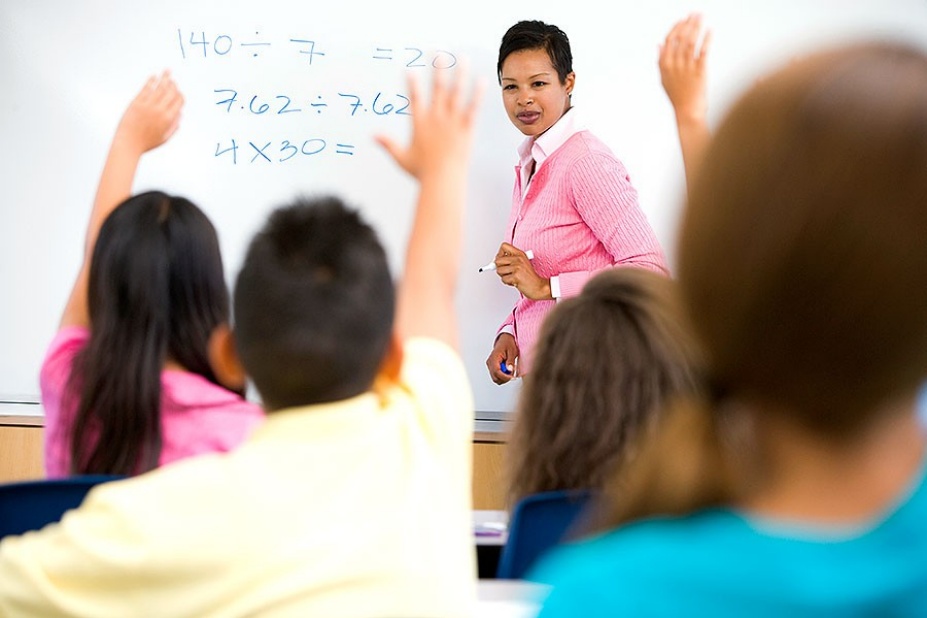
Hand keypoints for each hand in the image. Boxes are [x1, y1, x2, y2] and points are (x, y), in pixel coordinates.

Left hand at [114, 70, 183, 156]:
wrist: (128, 143)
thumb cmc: (146, 143)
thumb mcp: (165, 138)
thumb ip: (174, 126)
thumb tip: (180, 115)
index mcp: (168, 119)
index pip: (178, 102)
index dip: (180, 95)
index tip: (179, 90)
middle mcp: (159, 110)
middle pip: (170, 92)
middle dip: (173, 84)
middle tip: (174, 78)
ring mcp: (148, 105)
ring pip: (159, 88)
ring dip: (164, 78)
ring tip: (167, 71)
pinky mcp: (136, 103)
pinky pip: (146, 89)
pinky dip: (150, 81)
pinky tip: (154, 76)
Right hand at [376, 65, 483, 180]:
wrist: (443, 180)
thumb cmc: (423, 172)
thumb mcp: (402, 158)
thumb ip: (388, 144)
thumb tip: (372, 136)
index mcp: (420, 124)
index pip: (415, 99)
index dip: (412, 84)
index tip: (410, 70)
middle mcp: (436, 118)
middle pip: (437, 88)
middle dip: (438, 69)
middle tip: (439, 53)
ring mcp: (452, 122)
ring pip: (456, 93)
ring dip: (460, 74)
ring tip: (463, 59)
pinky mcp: (466, 129)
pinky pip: (473, 108)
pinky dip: (477, 94)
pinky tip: (481, 81)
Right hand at [486, 333, 518, 384]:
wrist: (505, 340)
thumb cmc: (508, 343)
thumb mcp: (512, 351)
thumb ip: (510, 361)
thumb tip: (509, 370)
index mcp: (494, 357)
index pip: (496, 371)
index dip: (505, 377)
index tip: (512, 377)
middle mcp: (490, 362)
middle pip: (495, 378)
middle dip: (505, 378)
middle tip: (512, 373)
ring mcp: (490, 366)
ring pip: (496, 378)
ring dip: (504, 377)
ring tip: (510, 370)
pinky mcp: (492, 367)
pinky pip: (497, 376)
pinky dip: (503, 376)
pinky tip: (508, 370)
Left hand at [494, 242, 550, 299]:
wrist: (538, 286)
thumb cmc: (529, 277)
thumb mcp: (522, 263)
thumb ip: (509, 261)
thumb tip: (494, 263)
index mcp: (520, 254)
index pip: (503, 246)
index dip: (499, 254)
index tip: (502, 261)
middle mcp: (518, 259)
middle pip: (497, 260)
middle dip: (500, 268)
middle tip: (507, 272)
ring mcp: (517, 267)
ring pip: (499, 271)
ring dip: (504, 276)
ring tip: (512, 277)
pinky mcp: (516, 276)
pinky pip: (503, 279)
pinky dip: (508, 282)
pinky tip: (515, 282)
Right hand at [659, 13, 710, 123]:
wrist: (688, 113)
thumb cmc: (678, 97)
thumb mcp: (664, 79)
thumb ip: (661, 60)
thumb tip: (659, 44)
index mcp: (664, 65)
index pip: (669, 40)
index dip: (676, 28)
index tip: (683, 19)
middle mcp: (674, 65)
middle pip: (680, 38)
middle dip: (688, 23)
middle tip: (695, 14)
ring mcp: (686, 68)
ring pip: (691, 41)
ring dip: (696, 27)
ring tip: (702, 17)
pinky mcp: (699, 71)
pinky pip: (703, 51)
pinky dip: (706, 39)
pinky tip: (709, 31)